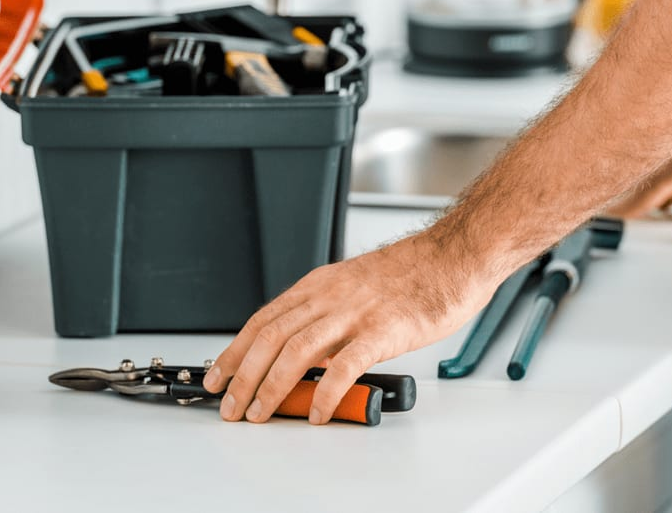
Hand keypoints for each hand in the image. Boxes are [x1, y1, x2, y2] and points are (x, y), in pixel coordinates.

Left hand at [202, 234, 495, 424]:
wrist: (452, 258)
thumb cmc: (412, 274)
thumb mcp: (356, 286)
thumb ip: (328, 315)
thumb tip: (307, 353)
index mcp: (321, 285)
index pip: (263, 319)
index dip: (235, 350)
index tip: (218, 376)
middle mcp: (331, 296)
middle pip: (271, 337)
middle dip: (244, 376)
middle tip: (231, 406)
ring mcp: (356, 312)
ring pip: (296, 351)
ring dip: (271, 387)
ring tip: (259, 413)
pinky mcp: (383, 331)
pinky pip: (346, 366)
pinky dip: (325, 392)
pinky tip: (318, 412)